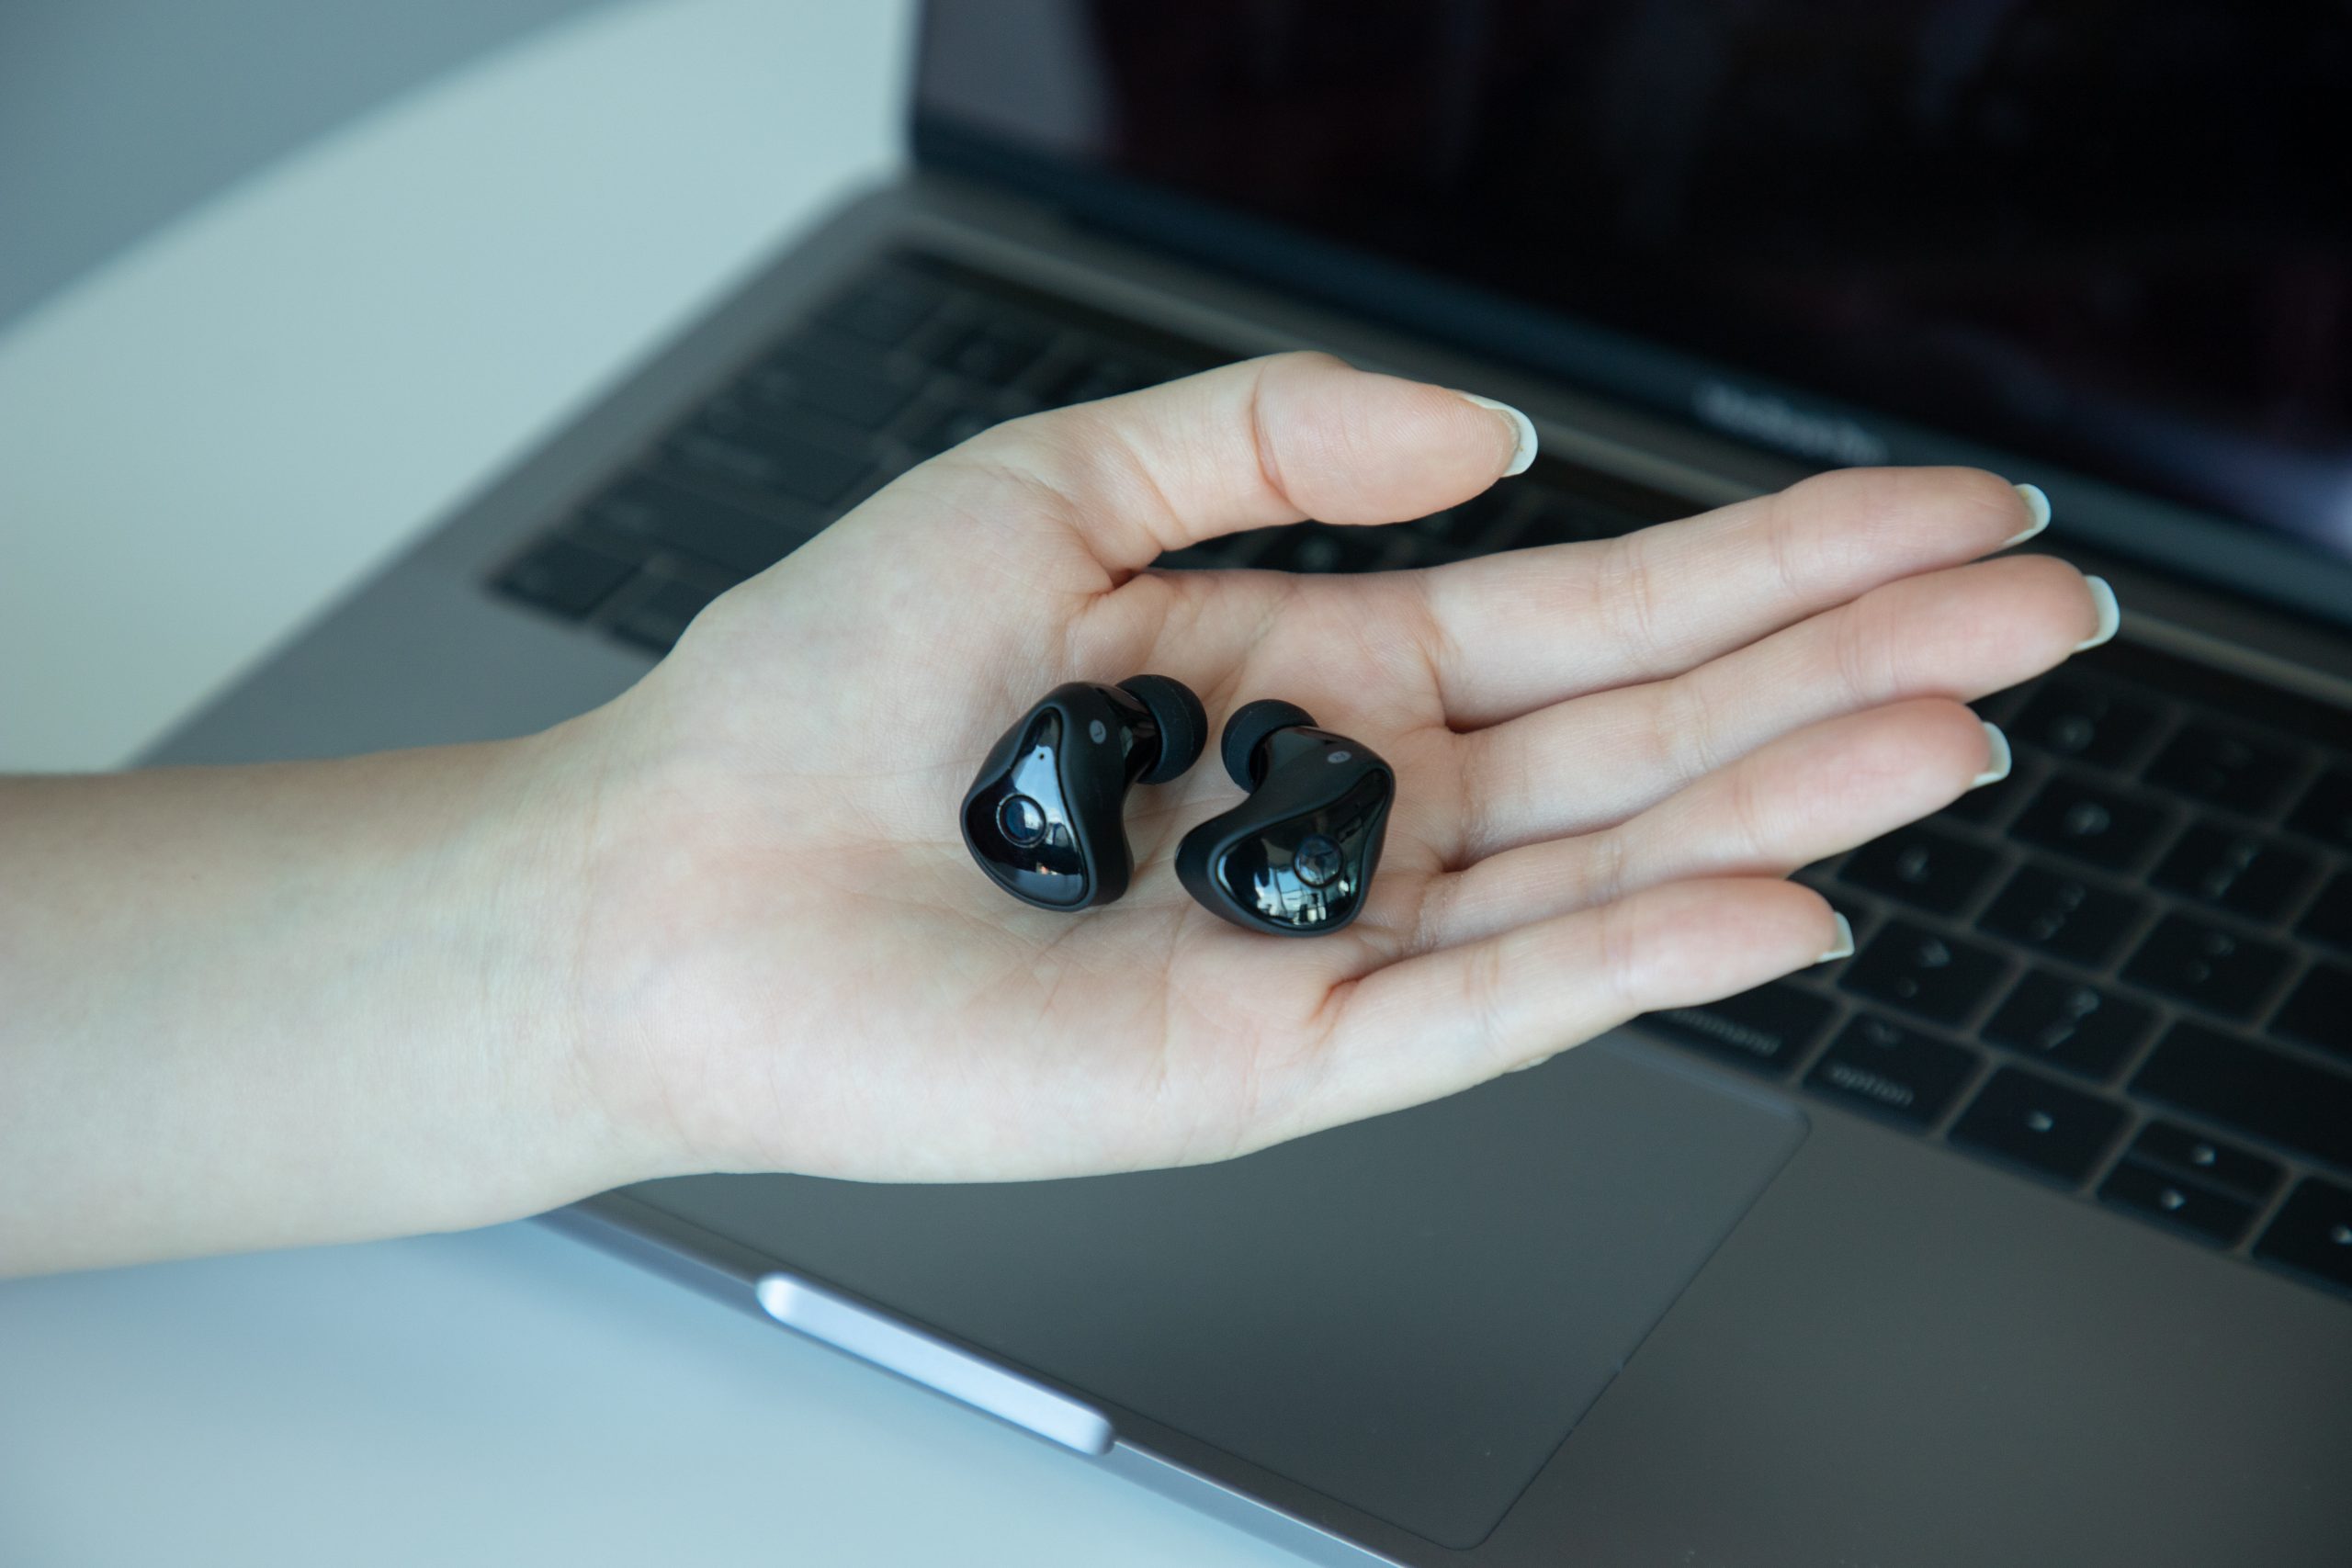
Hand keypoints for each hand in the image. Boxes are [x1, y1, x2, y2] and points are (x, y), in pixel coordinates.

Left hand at [560, 352, 2108, 1183]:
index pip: (1596, 615)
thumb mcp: (1055, 477)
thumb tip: (1497, 433)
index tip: (1934, 513)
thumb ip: (1276, 431)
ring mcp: (1330, 943)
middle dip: (1848, 666)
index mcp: (1317, 674)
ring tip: (1962, 729)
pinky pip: (1486, 1012)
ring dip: (1791, 799)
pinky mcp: (1273, 1063)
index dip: (1773, 560)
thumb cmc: (823, 690)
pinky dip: (1634, 960)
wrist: (675, 878)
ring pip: (1605, 868)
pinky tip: (1781, 902)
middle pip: (1648, 733)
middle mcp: (1353, 813)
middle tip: (2038, 613)